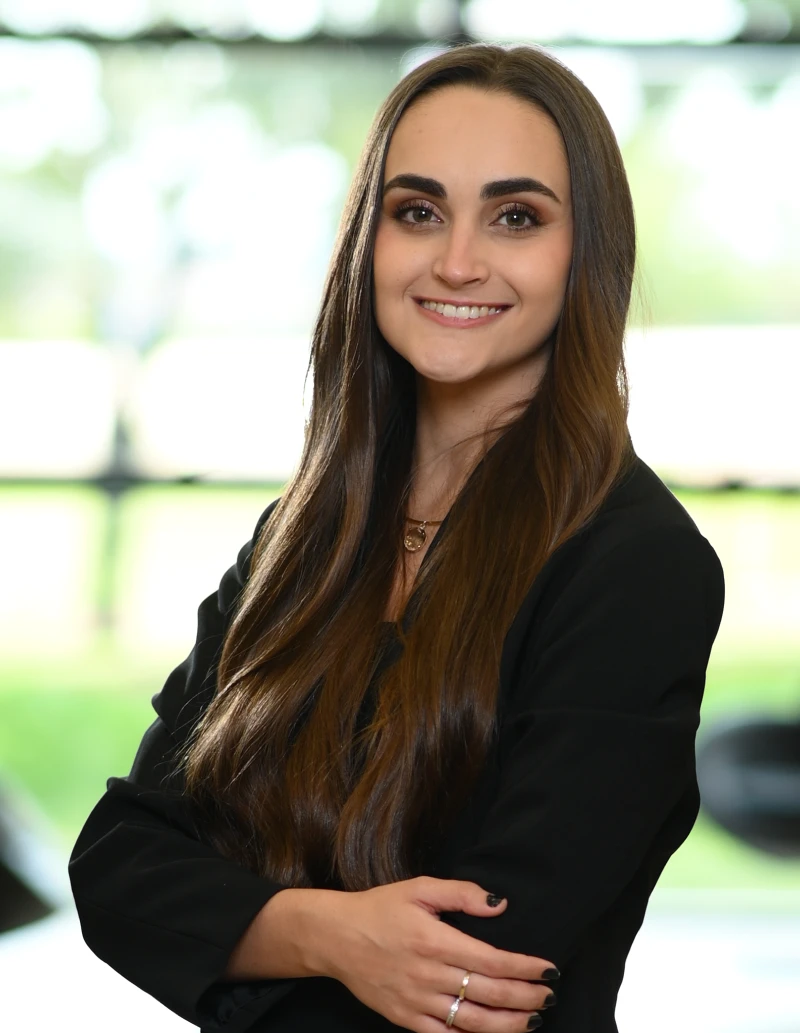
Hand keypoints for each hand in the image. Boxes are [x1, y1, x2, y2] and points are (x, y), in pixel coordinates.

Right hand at [319, 875, 557, 1032]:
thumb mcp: (420, 888)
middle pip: (489, 994)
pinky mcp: (405, 1019)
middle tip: (549, 996)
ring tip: (532, 1019)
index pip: (492, 960)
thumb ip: (461, 893)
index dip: (525, 968)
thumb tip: (498, 904)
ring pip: (473, 1022)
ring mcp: (417, 1001)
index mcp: (435, 940)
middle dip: (526, 997)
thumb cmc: (380, 908)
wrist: (336, 937)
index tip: (548, 969)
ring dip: (508, 1025)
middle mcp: (429, 975)